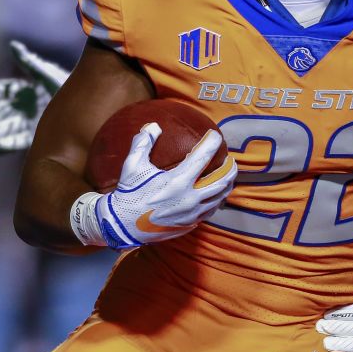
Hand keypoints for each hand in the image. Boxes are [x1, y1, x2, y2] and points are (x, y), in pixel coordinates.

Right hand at [0, 41, 69, 154]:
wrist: (86, 106)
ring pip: (1, 129)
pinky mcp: (34, 136)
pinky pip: (16, 142)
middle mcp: (20, 107)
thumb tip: (13, 46)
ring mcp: (26, 122)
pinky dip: (3, 146)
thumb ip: (29, 63)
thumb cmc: (64, 85)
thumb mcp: (46, 73)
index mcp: (21, 89)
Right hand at [91, 122, 237, 247]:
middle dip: (230, 167)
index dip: (212, 143)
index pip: (203, 157)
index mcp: (177, 181)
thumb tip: (153, 126)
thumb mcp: (133, 165)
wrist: (122, 225)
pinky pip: (210, 211)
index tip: (215, 135)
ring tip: (227, 176)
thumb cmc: (128, 193)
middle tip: (230, 159)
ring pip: (219, 197)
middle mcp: (189, 198)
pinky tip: (214, 194)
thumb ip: (143, 142)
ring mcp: (192, 214)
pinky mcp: (190, 224)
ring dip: (226, 185)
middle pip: (222, 180)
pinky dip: (216, 200)